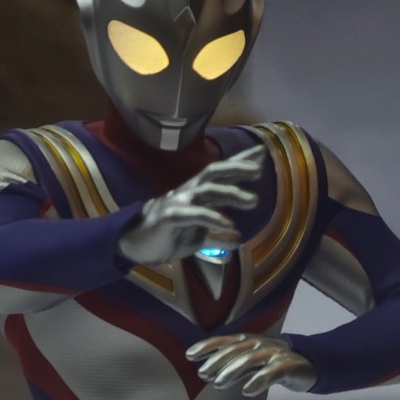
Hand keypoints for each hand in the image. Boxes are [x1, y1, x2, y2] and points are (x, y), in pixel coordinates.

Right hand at [116, 144, 264, 267]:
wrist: (137, 245)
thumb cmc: (169, 235)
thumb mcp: (198, 236)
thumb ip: (217, 235)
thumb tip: (237, 239)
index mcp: (197, 193)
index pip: (220, 173)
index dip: (240, 162)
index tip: (263, 154)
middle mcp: (190, 192)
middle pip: (215, 172)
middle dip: (238, 168)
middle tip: (260, 170)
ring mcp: (179, 202)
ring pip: (208, 190)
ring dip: (232, 193)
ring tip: (254, 201)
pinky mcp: (170, 217)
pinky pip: (195, 215)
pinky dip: (213, 218)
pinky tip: (230, 225)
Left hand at [186, 333, 316, 397]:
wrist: (310, 366)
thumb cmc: (275, 364)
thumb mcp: (252, 361)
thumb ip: (232, 364)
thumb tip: (206, 374)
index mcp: (250, 341)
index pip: (226, 341)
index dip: (207, 346)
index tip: (189, 355)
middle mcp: (261, 344)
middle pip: (236, 350)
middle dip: (217, 361)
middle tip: (202, 374)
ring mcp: (276, 354)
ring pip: (251, 359)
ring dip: (232, 370)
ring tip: (218, 384)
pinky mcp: (290, 366)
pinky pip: (273, 372)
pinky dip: (259, 380)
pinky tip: (247, 390)